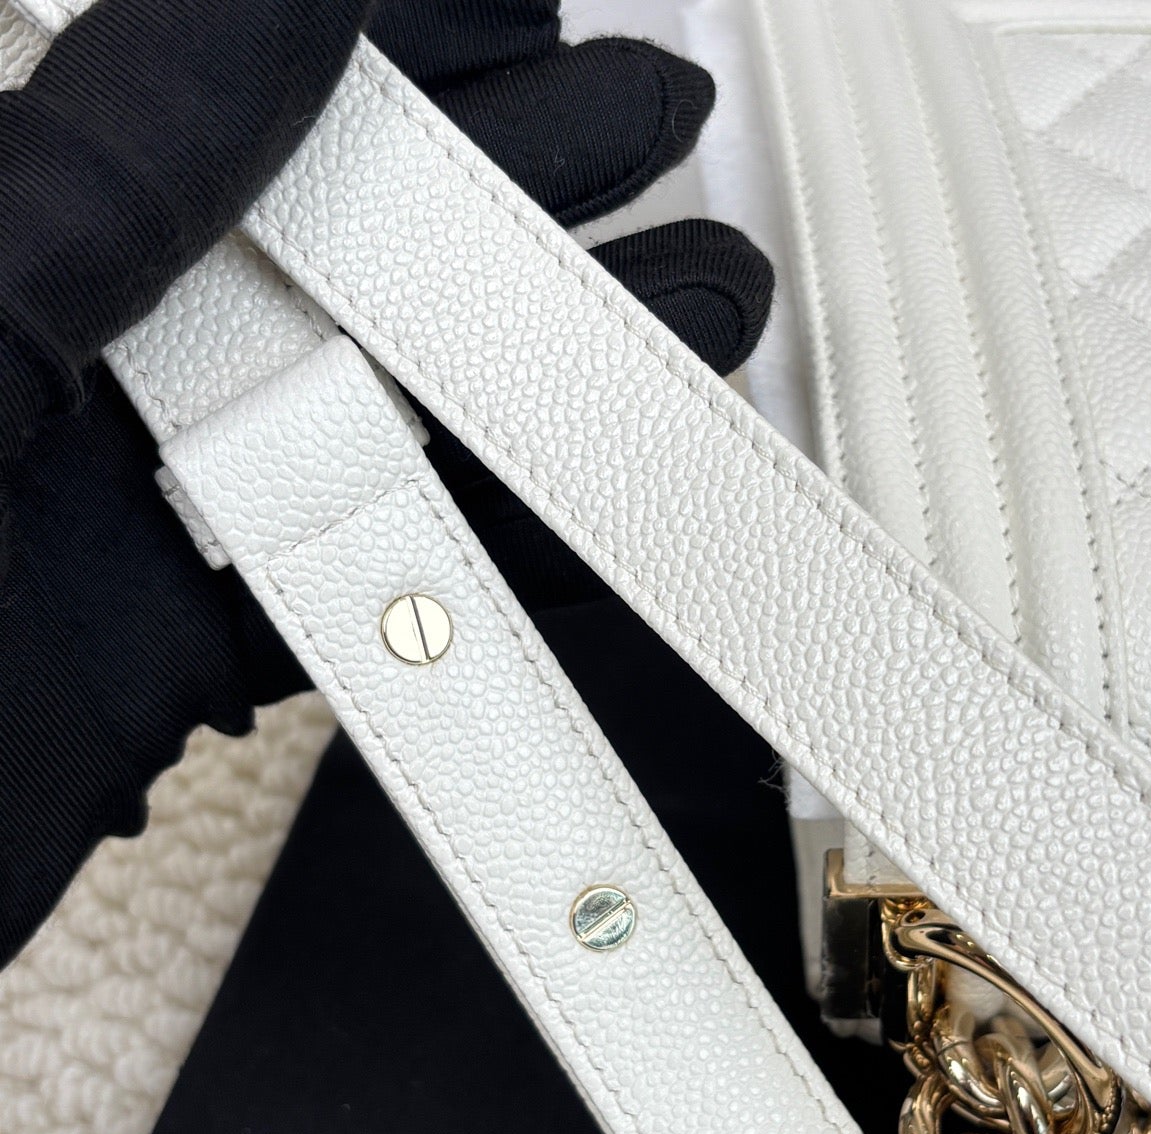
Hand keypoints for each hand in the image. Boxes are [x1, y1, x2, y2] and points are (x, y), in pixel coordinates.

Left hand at [0, 0, 772, 966]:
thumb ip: (108, 166)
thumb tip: (284, 6)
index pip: (214, 78)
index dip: (387, 36)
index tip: (521, 6)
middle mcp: (60, 348)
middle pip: (329, 234)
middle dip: (508, 181)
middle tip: (646, 128)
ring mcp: (125, 505)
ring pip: (372, 410)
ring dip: (531, 370)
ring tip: (681, 306)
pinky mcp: (173, 645)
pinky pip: (358, 574)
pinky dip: (483, 549)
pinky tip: (578, 505)